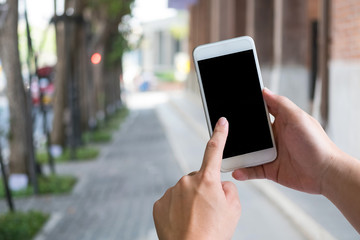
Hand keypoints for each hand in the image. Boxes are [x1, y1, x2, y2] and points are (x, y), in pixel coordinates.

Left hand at [153, 117, 240, 239]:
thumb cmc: (212, 234)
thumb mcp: (233, 210)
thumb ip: (228, 190)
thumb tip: (220, 185)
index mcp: (207, 180)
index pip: (214, 150)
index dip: (219, 134)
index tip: (221, 122)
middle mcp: (186, 182)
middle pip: (199, 179)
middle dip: (204, 189)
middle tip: (208, 210)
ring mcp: (171, 192)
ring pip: (185, 191)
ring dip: (190, 201)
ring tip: (195, 219)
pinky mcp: (159, 203)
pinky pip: (172, 201)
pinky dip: (177, 208)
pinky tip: (183, 221)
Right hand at [233, 88, 341, 193]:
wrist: (326, 173)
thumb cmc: (316, 144)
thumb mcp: (298, 118)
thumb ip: (280, 104)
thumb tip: (264, 90)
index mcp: (280, 122)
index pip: (260, 113)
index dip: (247, 110)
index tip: (232, 108)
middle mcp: (274, 137)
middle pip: (250, 134)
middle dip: (238, 134)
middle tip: (224, 134)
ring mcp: (271, 154)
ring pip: (249, 152)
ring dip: (238, 154)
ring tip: (226, 154)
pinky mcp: (270, 170)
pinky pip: (253, 170)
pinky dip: (243, 171)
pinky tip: (237, 171)